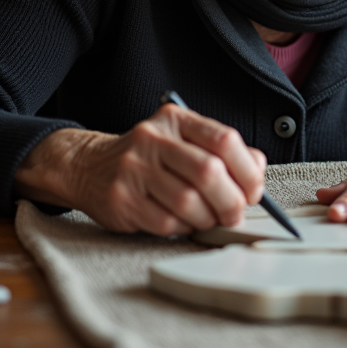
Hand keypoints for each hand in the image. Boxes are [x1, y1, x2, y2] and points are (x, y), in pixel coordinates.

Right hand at [14, 104, 266, 236]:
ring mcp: (134, 169)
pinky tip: (183, 222)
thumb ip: (221, 152)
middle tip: (235, 214)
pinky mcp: (122, 200)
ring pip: (188, 202)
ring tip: (208, 219)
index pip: (224, 140)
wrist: (89, 167)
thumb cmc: (149, 158)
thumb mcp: (183, 141)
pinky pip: (167, 222)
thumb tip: (257, 171)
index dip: (247, 170)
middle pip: (208, 172)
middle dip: (231, 201)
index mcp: (175, 119)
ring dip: (207, 219)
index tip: (253, 190)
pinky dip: (184, 228)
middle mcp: (152, 139)